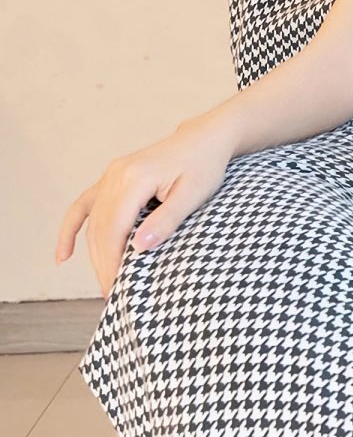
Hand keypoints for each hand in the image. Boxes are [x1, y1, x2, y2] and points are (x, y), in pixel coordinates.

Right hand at [54, 118, 234, 300]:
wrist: (203, 139)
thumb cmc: (204, 166)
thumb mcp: (193, 195)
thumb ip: (166, 221)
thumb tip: (139, 248)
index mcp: (134, 178)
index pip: (114, 230)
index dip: (112, 262)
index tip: (116, 290)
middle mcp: (115, 175)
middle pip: (100, 229)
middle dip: (104, 265)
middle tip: (113, 296)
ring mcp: (110, 176)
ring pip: (93, 222)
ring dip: (94, 255)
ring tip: (104, 285)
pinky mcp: (111, 179)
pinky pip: (84, 206)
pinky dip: (71, 229)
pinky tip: (64, 256)